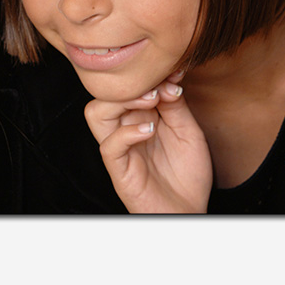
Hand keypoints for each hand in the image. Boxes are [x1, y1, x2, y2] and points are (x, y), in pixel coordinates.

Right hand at [84, 71, 212, 212]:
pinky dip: (127, 133)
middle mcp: (124, 129)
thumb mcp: (188, 132)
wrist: (189, 212)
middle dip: (129, 85)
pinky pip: (109, 146)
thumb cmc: (187, 175)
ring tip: (150, 103)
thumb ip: (176, 105)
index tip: (173, 71)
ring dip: (121, 102)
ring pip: (95, 114)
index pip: (127, 86)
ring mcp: (119, 149)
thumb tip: (170, 75)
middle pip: (104, 94)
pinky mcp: (119, 169)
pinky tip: (149, 131)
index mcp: (138, 117)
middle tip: (158, 89)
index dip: (147, 75)